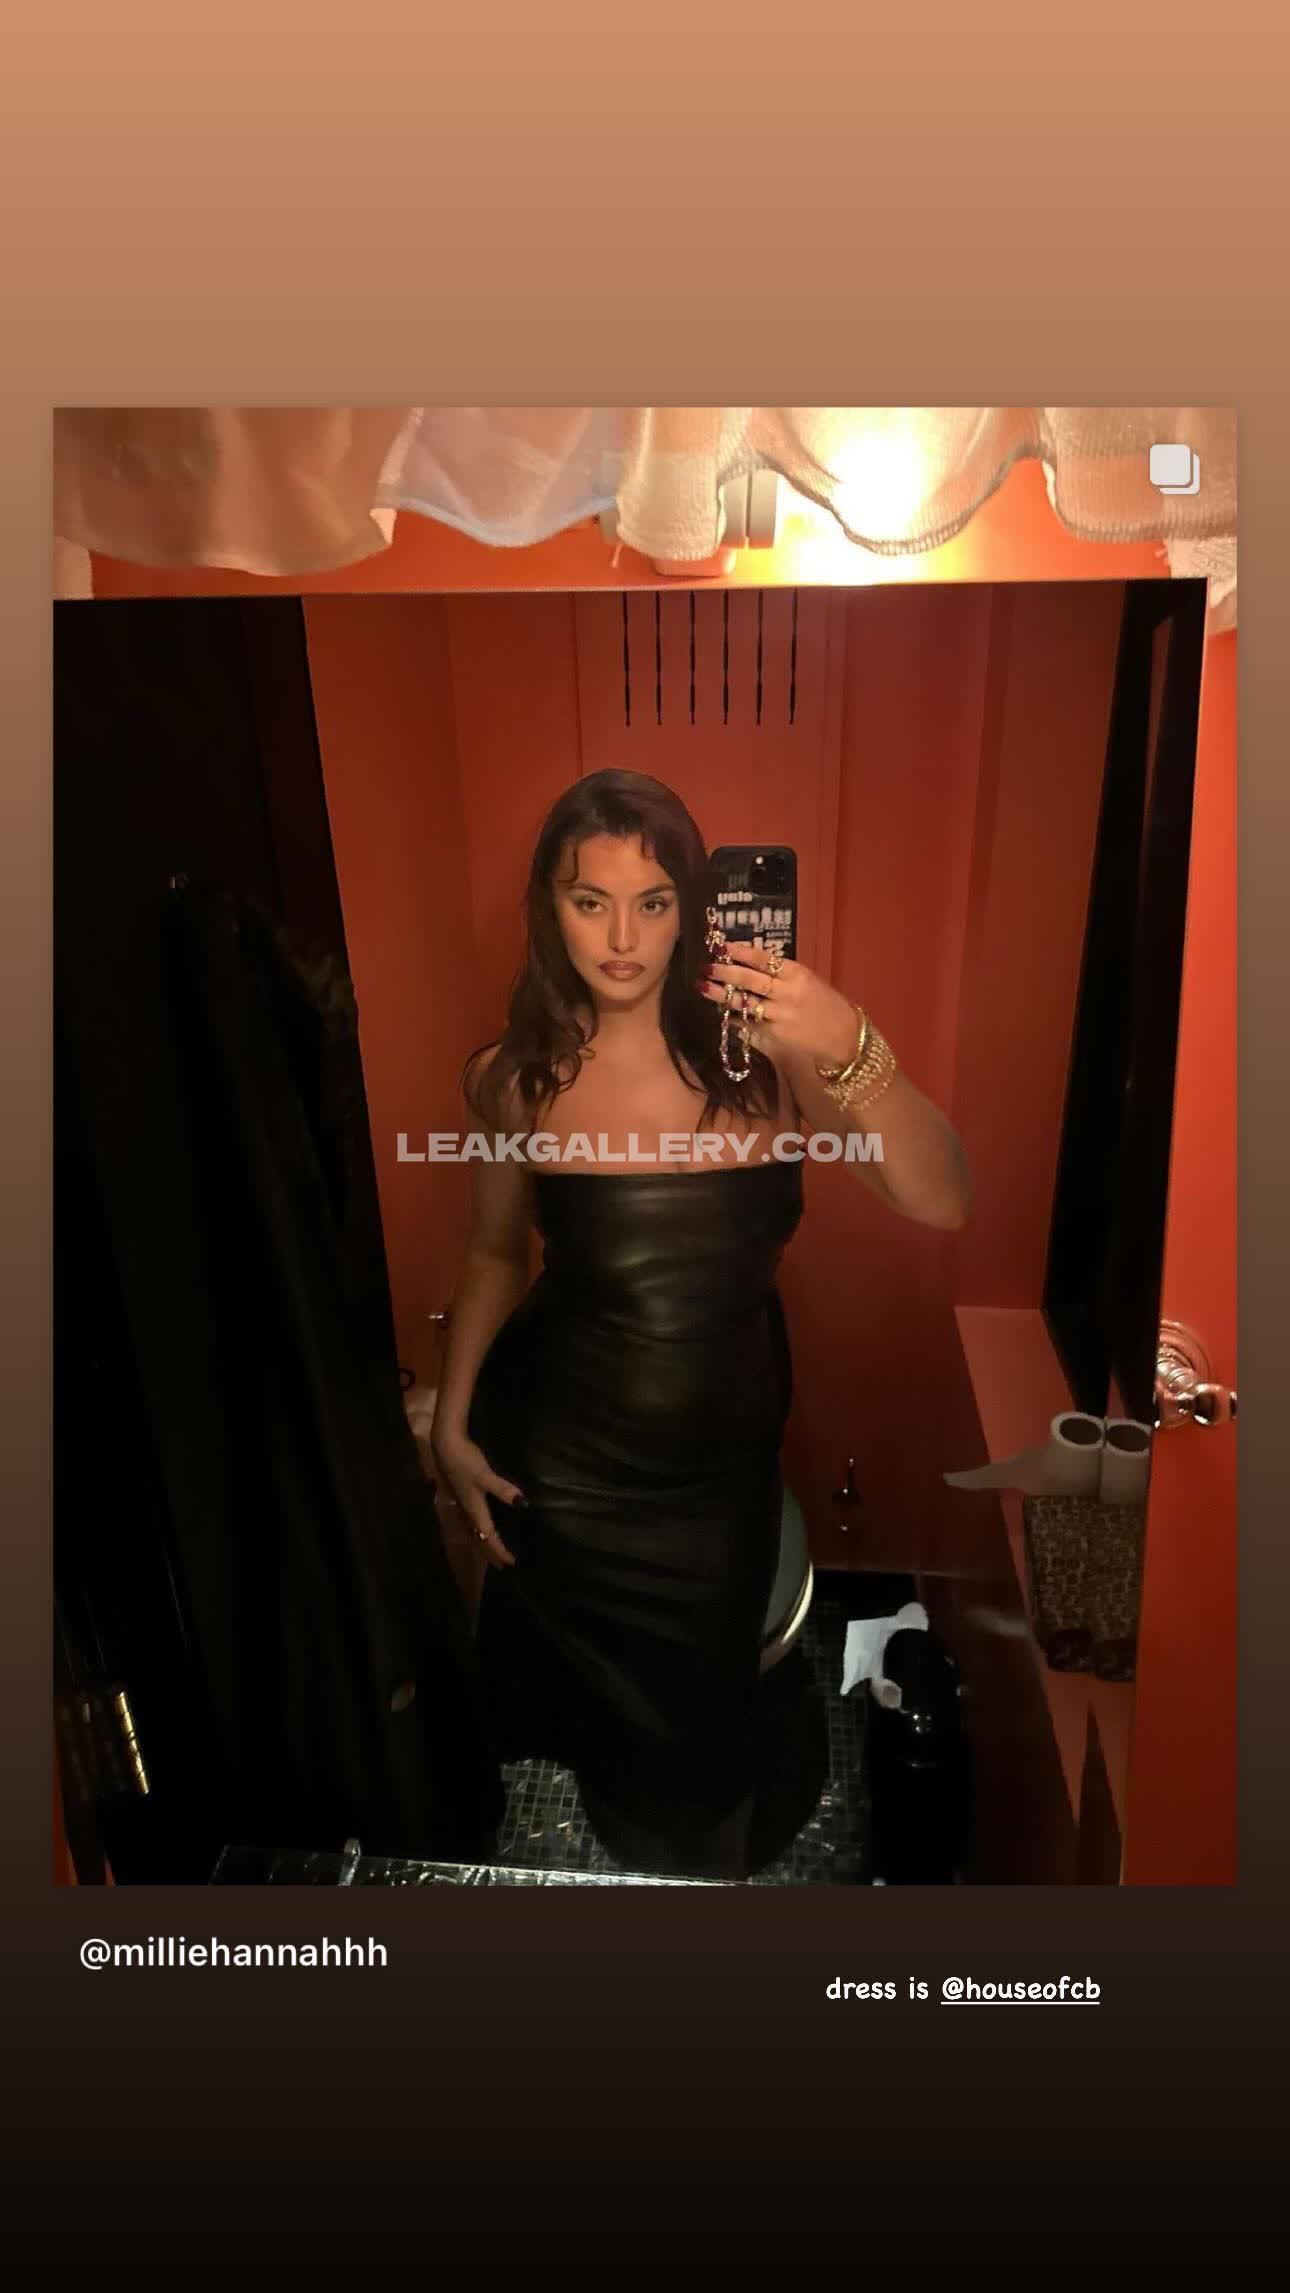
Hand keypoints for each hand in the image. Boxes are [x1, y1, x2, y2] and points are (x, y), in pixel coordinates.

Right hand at [429, 1426, 524, 1566]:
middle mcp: (468, 1510)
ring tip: (494, 1550)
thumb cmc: (465, 1460)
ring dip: (485, 1542)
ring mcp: (463, 1502)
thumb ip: (503, 1489)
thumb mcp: (485, 1475)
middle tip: (502, 1565)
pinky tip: (484, 1523)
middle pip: (480, 1537)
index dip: (499, 1551)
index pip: (488, 1537)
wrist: (445, 1444)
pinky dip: (481, 1528)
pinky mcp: (462, 1493)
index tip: (511, 1564)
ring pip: (475, 1529)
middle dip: (491, 1552)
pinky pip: (473, 1519)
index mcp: (474, 1509)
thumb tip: (524, 1505)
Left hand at [699, 942, 858, 1069]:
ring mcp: (779, 1016)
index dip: (740, 952)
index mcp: (797, 974)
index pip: (764, 959)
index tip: (722, 946)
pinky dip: (733, 1017)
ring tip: (703, 987)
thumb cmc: (824, 1003)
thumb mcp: (807, 980)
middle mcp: (787, 994)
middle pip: (750, 980)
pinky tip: (721, 1011)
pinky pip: (748, 1023)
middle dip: (725, 972)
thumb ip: (780, 973)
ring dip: (721, 995)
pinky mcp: (774, 1035)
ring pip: (744, 1003)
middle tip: (706, 967)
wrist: (842, 1035)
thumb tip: (747, 963)